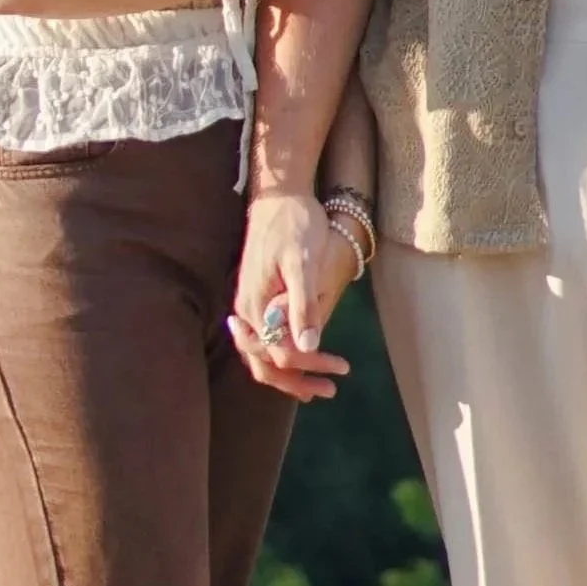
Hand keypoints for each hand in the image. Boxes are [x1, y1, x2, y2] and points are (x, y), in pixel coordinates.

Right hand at [229, 189, 353, 401]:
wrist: (278, 196)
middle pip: (264, 362)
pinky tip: (296, 357)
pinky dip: (278, 355)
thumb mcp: (302, 263)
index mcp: (255, 306)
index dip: (312, 364)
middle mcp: (245, 311)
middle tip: (330, 390)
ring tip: (313, 388)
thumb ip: (302, 306)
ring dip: (286, 373)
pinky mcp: (254, 298)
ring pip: (260, 354)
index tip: (341, 367)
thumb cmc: (294, 224)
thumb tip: (306, 348)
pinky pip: (261, 339)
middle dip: (296, 380)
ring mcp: (247, 306)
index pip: (281, 353)